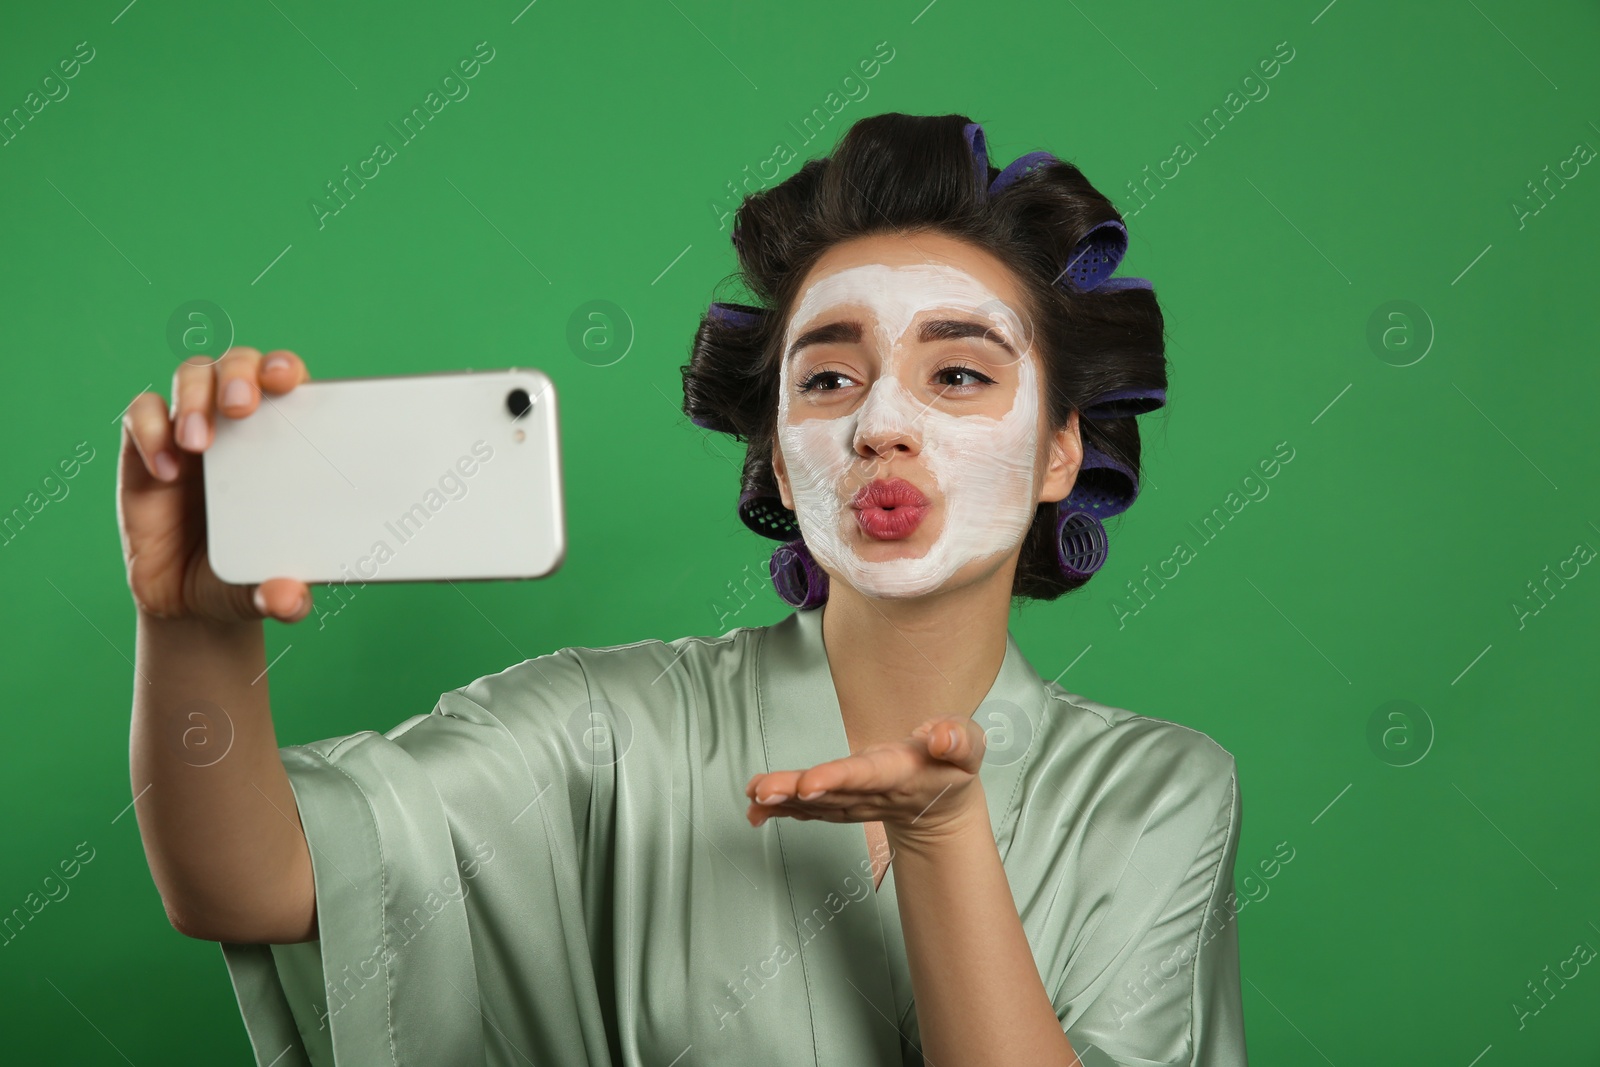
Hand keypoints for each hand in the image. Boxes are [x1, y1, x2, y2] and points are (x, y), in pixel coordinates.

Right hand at [118, 347, 314, 622]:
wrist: (189, 602)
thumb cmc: (243, 577)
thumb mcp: (265, 589)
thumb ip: (283, 596)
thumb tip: (289, 600)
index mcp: (284, 441)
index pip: (287, 383)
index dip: (284, 369)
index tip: (286, 382)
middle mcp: (239, 426)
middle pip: (237, 364)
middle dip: (238, 372)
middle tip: (240, 407)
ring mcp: (190, 431)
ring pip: (192, 376)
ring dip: (194, 397)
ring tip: (198, 443)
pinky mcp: (145, 448)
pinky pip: (141, 414)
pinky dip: (151, 431)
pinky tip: (165, 471)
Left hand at [743, 715, 988, 841]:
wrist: (942, 806)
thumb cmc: (952, 766)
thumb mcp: (969, 747)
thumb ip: (959, 740)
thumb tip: (940, 737)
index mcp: (901, 774)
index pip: (866, 775)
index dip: (837, 778)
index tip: (809, 783)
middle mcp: (872, 793)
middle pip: (830, 792)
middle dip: (794, 791)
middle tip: (761, 790)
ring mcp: (855, 804)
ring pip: (815, 804)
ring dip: (781, 800)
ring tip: (751, 794)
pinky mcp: (842, 806)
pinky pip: (809, 811)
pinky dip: (780, 810)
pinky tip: (753, 808)